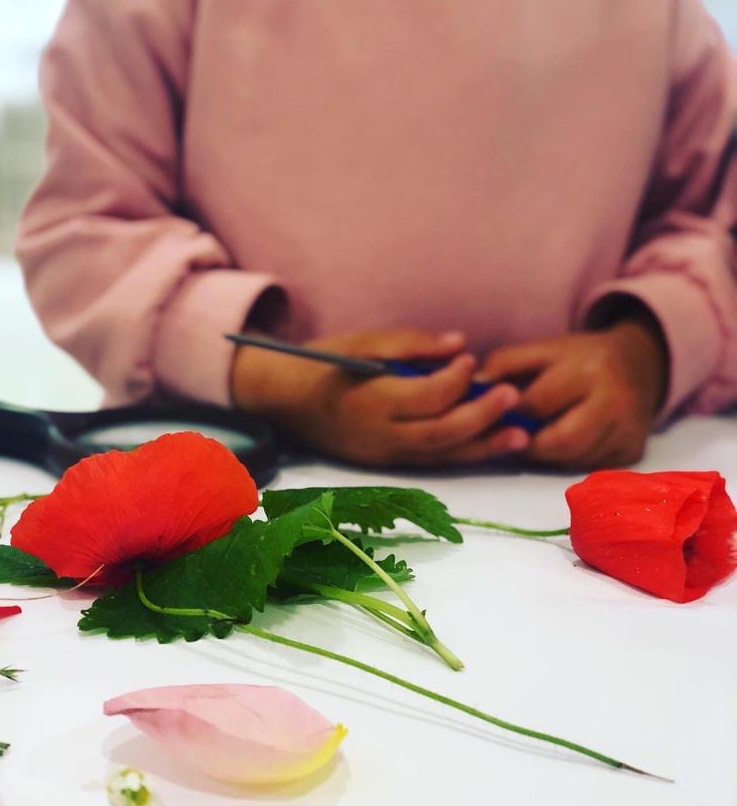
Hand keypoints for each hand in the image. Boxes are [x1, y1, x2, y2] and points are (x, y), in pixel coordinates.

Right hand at [231, 328, 528, 467]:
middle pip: (441, 433)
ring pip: (442, 455)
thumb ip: (411, 344)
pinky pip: (433, 461)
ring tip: (520, 435)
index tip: (471, 359)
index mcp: (372, 400)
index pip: (426, 396)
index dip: (455, 380)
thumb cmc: (324, 363)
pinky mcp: (388, 463)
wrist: (285, 401)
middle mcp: (381, 434)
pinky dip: (464, 454)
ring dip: (484, 447)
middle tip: (513, 396)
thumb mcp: (363, 342)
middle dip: (482, 417)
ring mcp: (385, 454)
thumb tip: (459, 343)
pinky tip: (492, 444)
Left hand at [480, 316, 668, 468]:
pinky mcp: (634, 451)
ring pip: (573, 460)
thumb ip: (502, 366)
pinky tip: (566, 442)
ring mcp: (628, 429)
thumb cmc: (577, 358)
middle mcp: (614, 400)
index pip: (537, 404)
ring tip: (539, 436)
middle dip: (531, 444)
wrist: (638, 364)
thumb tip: (470, 389)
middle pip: (560, 442)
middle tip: (517, 437)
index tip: (497, 415)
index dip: (511, 414)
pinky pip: (590, 466)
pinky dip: (570, 460)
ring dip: (548, 455)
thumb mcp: (540, 350)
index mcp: (586, 369)